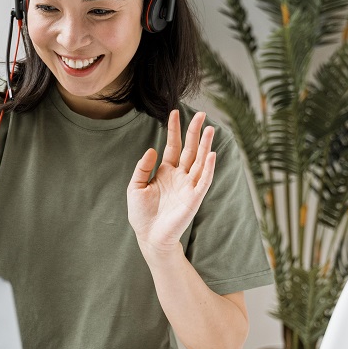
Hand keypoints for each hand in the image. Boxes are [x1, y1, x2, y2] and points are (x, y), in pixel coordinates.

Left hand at [127, 110, 215, 259]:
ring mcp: (188, 186)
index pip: (172, 145)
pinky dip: (208, 167)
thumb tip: (152, 150)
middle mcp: (179, 176)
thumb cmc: (142, 214)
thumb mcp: (135, 186)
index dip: (174, 129)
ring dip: (206, 145)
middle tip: (201, 114)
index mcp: (165, 171)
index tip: (174, 112)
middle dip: (195, 132)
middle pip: (190, 149)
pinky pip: (203, 180)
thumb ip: (143, 168)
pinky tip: (211, 154)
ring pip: (200, 161)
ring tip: (210, 129)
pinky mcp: (194, 198)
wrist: (149, 236)